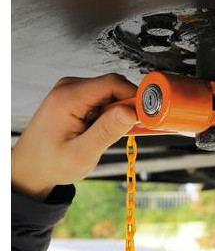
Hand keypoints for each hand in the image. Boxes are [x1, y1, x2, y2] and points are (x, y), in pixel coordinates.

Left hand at [11, 73, 137, 200]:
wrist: (31, 167)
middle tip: (131, 131)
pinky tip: (105, 131)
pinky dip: (110, 115)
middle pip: (114, 87)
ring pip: (110, 94)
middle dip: (128, 108)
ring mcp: (72, 91)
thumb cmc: (51, 163)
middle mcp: (69, 88)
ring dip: (118, 114)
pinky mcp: (76, 99)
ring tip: (109, 136)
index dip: (135, 98)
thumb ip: (107, 131)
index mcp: (68, 97)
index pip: (114, 83)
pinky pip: (103, 100)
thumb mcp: (82, 153)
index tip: (147, 116)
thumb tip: (131, 112)